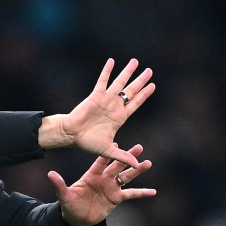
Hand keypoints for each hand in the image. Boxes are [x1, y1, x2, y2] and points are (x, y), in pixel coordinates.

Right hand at [39, 59, 154, 167]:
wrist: (72, 135)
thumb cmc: (88, 143)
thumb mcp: (109, 150)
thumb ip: (123, 156)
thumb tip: (137, 165)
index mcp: (119, 117)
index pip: (135, 103)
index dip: (144, 95)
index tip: (153, 86)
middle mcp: (114, 106)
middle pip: (131, 90)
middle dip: (141, 81)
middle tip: (150, 71)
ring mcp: (105, 99)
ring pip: (120, 83)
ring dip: (127, 72)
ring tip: (136, 61)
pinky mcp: (95, 96)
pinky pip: (103, 80)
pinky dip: (107, 71)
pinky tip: (112, 61)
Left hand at [47, 144, 155, 225]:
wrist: (77, 219)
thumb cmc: (70, 205)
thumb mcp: (64, 195)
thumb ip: (59, 184)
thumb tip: (50, 174)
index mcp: (92, 174)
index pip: (101, 161)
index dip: (108, 152)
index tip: (116, 142)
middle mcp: (104, 178)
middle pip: (118, 165)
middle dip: (128, 157)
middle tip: (139, 148)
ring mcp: (111, 188)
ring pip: (127, 177)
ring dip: (137, 170)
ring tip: (148, 163)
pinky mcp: (116, 198)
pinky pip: (131, 194)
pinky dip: (142, 193)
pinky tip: (153, 192)